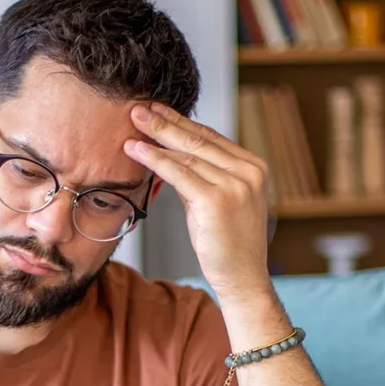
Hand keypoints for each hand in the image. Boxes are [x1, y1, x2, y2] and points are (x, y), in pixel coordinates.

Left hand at [125, 103, 271, 299]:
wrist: (242, 277)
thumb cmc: (226, 243)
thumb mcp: (214, 200)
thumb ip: (197, 176)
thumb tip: (167, 155)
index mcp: (253, 167)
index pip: (210, 137)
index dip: (181, 121)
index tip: (157, 109)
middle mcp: (248, 172)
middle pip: (198, 140)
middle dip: (164, 122)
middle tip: (138, 108)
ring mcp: (236, 185)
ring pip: (187, 155)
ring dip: (155, 139)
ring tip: (131, 127)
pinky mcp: (217, 201)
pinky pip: (179, 174)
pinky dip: (155, 160)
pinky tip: (136, 151)